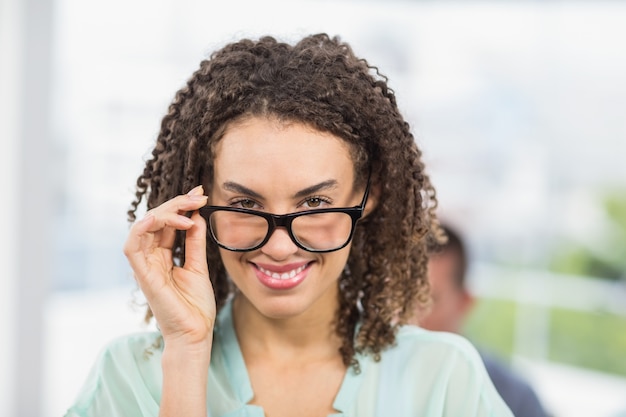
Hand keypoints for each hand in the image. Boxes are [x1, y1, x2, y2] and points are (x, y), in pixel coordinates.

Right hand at [124, 185, 215, 348]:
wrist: (195, 333)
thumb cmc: (195, 306)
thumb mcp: (198, 266)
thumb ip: (195, 242)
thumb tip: (196, 216)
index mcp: (162, 256)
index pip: (167, 223)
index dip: (181, 206)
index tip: (200, 194)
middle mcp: (150, 258)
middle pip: (155, 220)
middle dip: (176, 204)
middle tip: (197, 196)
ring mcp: (145, 266)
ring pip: (143, 227)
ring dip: (164, 212)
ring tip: (187, 207)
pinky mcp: (142, 275)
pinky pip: (132, 247)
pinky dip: (140, 229)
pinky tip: (156, 218)